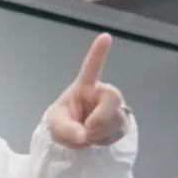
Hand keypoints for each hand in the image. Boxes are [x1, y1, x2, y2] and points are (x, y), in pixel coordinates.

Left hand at [46, 33, 129, 148]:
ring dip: (99, 134)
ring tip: (86, 134)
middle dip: (101, 118)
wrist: (74, 135)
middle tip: (87, 128)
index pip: (92, 68)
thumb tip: (82, 135)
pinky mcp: (121, 123)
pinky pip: (117, 134)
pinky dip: (104, 141)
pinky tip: (95, 138)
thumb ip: (65, 128)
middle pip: (113, 100)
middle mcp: (104, 93)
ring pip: (117, 121)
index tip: (105, 36)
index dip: (98, 53)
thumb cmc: (64, 120)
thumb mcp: (56, 122)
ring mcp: (115, 108)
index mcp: (85, 86)